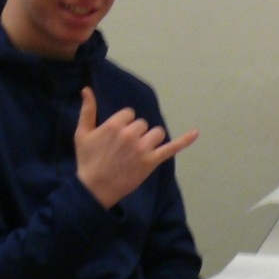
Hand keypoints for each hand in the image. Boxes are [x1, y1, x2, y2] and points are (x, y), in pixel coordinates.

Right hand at [75, 88, 198, 207]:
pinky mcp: (152, 162)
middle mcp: (131, 134)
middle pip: (142, 124)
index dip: (123, 124)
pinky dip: (185, 140)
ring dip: (150, 139)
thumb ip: (87, 110)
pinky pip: (172, 148)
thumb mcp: (82, 134)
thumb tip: (87, 89)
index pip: (129, 114)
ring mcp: (143, 148)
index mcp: (114, 125)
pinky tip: (196, 132)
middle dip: (135, 133)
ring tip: (138, 152)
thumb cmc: (87, 161)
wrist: (94, 189)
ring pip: (156, 133)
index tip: (115, 137)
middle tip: (123, 149)